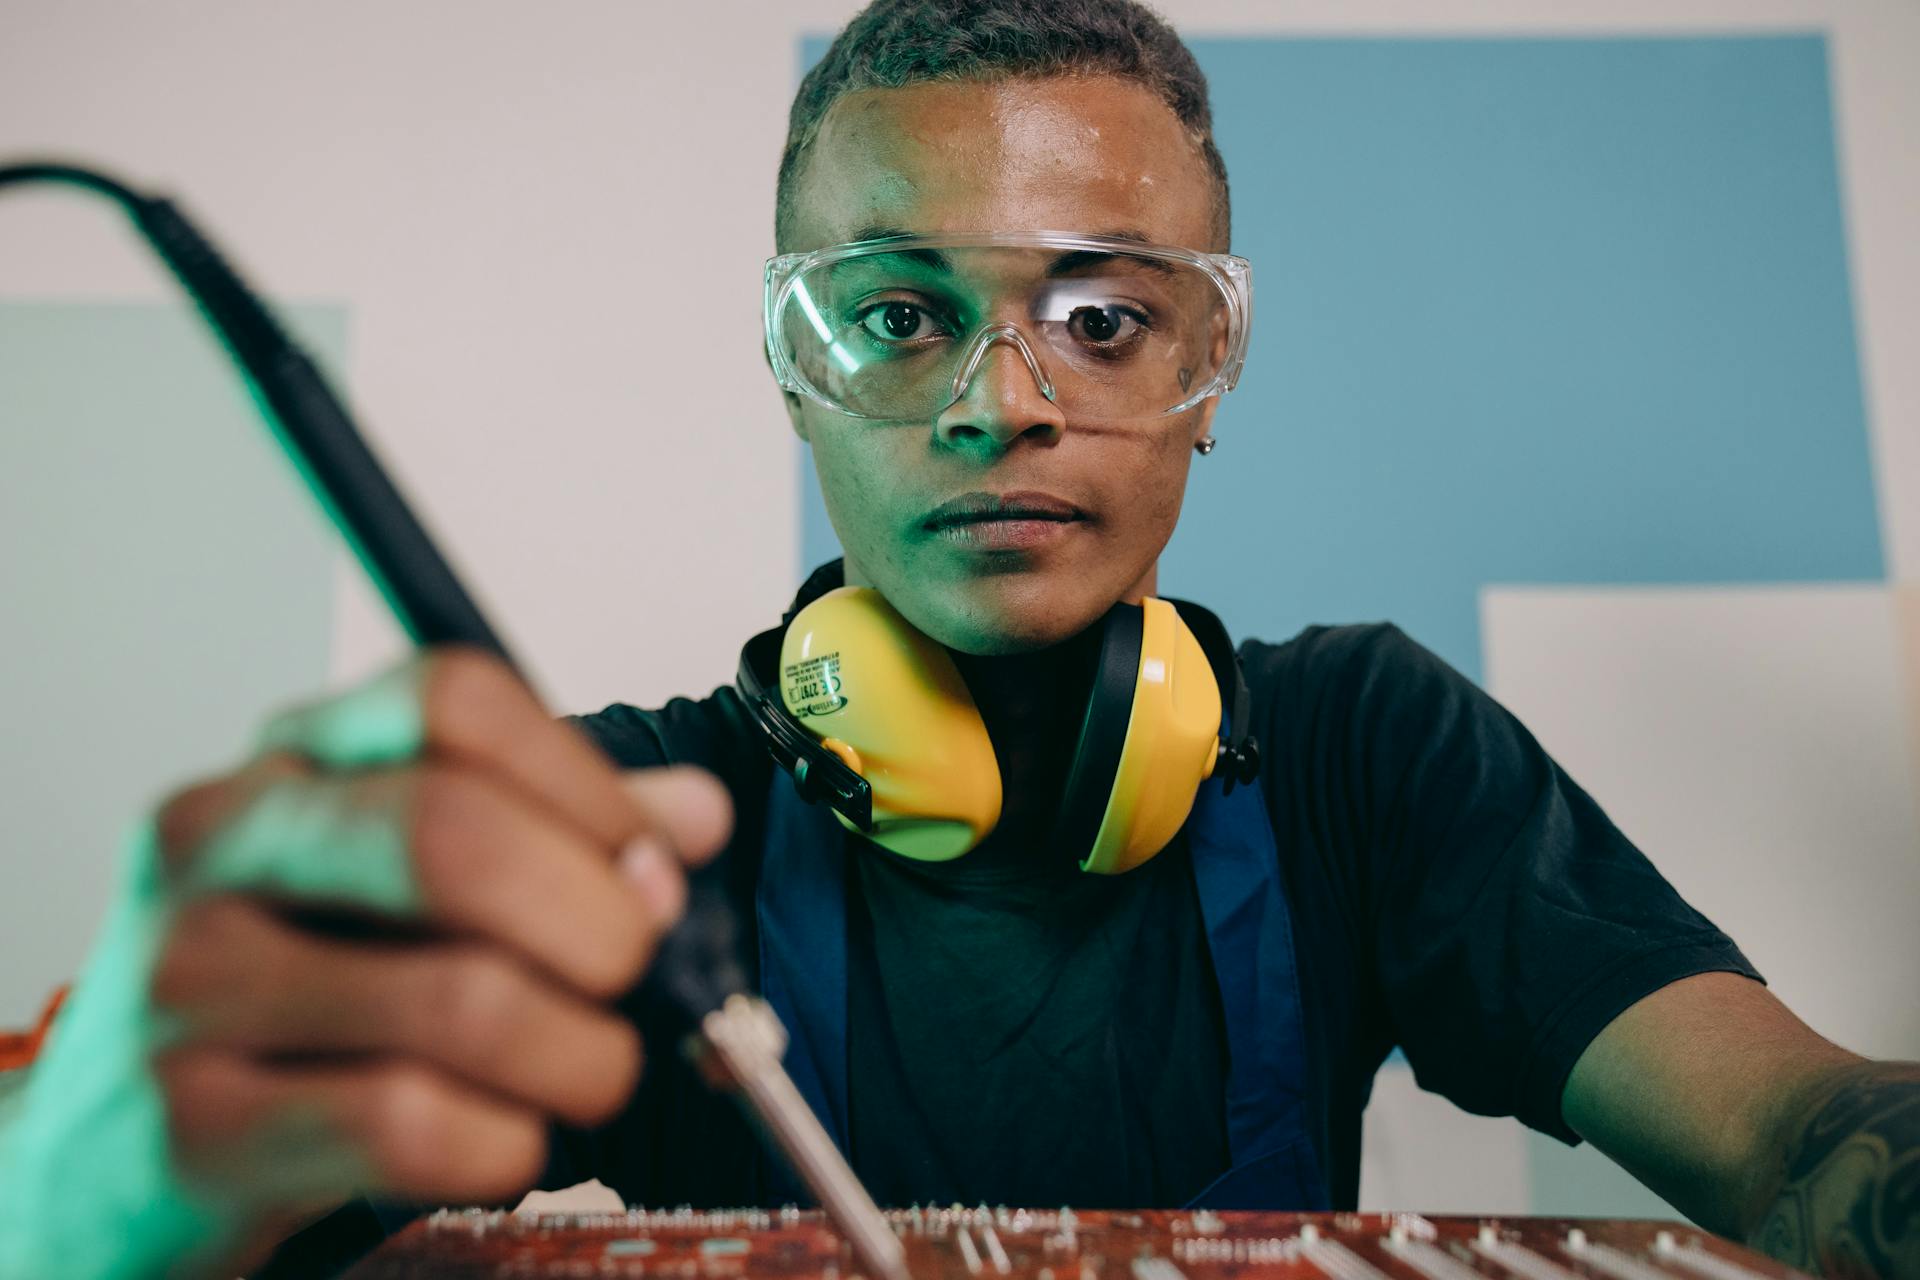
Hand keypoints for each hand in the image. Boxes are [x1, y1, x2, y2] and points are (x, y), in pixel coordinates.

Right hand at [144, 649, 729, 1259]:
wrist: (101, 1151)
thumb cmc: (292, 994)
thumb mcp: (404, 885)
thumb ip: (558, 831)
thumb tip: (691, 817)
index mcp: (288, 761)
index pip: (454, 698)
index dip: (588, 780)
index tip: (651, 858)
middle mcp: (218, 846)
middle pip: (457, 834)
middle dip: (599, 918)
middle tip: (630, 971)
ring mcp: (187, 986)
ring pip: (460, 998)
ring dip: (581, 1053)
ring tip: (589, 1069)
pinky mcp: (191, 1127)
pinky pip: (412, 1125)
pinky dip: (507, 1144)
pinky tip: (504, 1140)